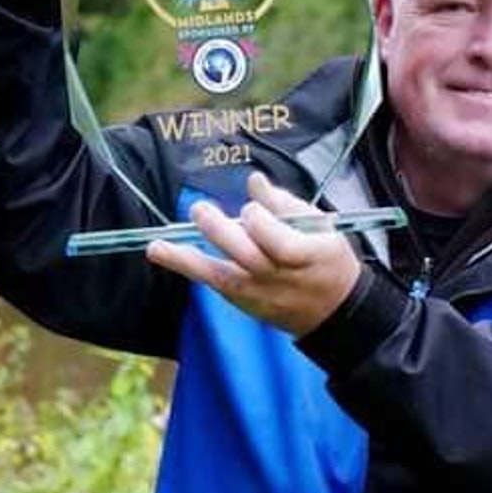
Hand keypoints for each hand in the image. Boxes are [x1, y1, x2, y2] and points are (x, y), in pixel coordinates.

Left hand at [146, 172, 362, 335]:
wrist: (334, 311)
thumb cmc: (328, 259)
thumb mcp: (321, 226)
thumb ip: (285, 204)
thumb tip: (253, 181)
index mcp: (309, 256)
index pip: (279, 243)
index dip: (261, 223)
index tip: (252, 208)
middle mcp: (282, 279)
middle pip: (247, 258)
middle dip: (221, 233)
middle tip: (200, 209)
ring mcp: (262, 294)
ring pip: (224, 277)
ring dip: (188, 260)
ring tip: (157, 246)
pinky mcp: (247, 302)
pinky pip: (215, 285)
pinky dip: (190, 268)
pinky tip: (164, 253)